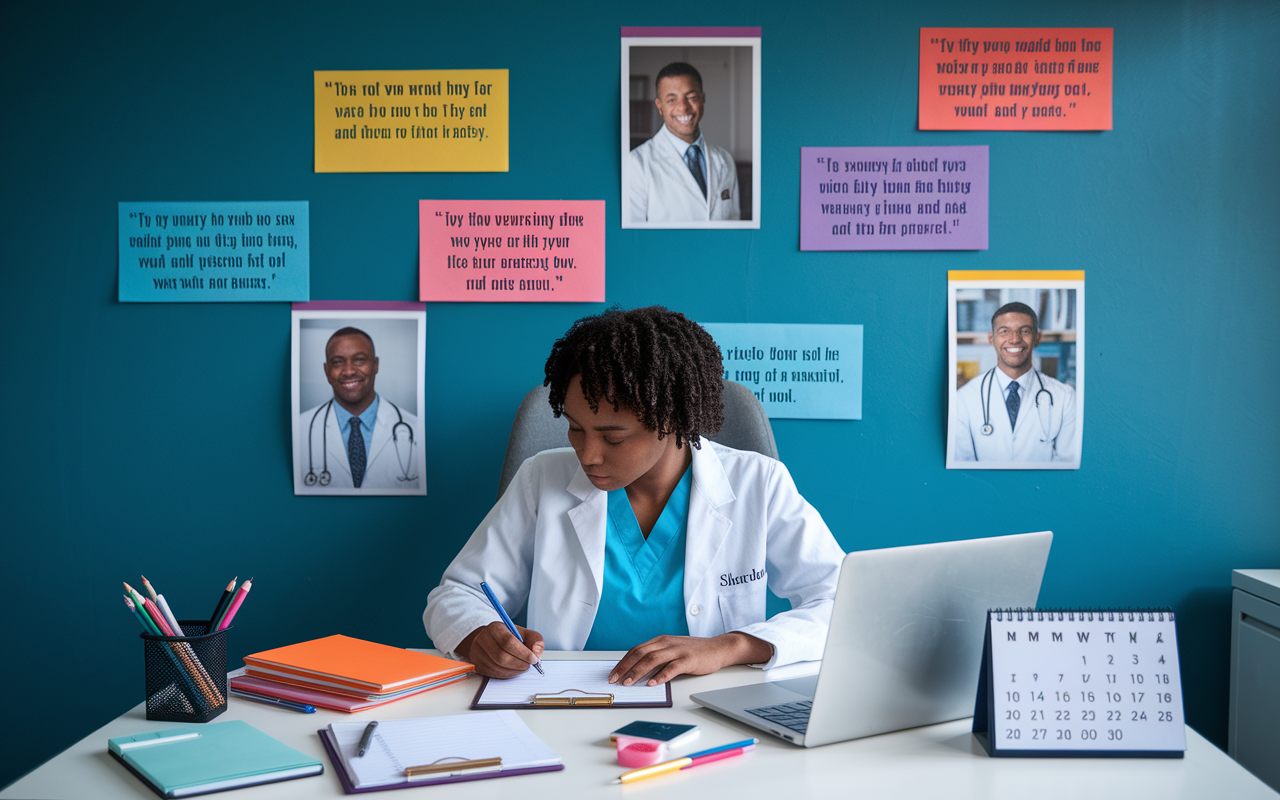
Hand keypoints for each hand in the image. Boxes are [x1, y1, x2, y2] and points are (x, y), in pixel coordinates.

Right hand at [456, 621, 544, 678]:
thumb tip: (536, 652)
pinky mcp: (478, 665)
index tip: (534, 658)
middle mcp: (483, 640)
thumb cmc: (508, 637)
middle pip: (502, 657)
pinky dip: (508, 674)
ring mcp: (478, 654)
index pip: (508, 641)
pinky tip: (514, 670)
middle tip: (529, 665)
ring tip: (523, 667)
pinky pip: (494, 674)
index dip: (523, 653)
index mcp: (495, 628)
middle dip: (520, 663)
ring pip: (498, 667)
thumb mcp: (523, 633)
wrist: (489, 641)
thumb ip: (534, 640)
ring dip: (515, 670)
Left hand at [608, 632, 773, 686]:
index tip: (612, 674)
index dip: (622, 662)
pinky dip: (660, 676)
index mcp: (660, 640)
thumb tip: (636, 671)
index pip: (636, 650)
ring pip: (652, 659)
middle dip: (625, 668)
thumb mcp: (672, 650)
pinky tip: (652, 684)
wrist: (718, 648)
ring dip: (638, 672)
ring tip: (628, 683)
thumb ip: (657, 656)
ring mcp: (677, 650)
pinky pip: (671, 668)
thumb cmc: (693, 652)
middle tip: (614, 680)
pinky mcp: (688, 659)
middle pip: (640, 654)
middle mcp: (666, 643)